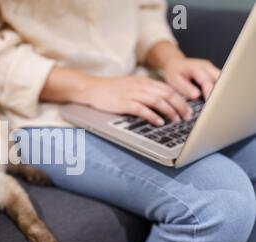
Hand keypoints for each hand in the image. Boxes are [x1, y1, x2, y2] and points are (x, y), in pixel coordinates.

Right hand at [78, 75, 192, 125]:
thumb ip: (145, 92)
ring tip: (176, 120)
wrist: (91, 88)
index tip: (188, 110)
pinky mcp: (124, 103)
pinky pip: (142, 109)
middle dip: (180, 106)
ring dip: (170, 111)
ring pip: (157, 101)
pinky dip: (153, 116)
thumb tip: (161, 103)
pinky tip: (159, 122)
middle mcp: (140, 86)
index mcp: (143, 82)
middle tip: (187, 117)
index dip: (181, 99)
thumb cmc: (110, 90)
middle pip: (167, 94)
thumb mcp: (130, 87)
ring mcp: (132, 94)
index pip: (168, 89)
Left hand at [162, 57, 220, 99]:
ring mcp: (212, 69)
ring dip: (221, 92)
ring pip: (223, 81)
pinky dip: (219, 91)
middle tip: (217, 106)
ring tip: (218, 104)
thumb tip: (196, 96)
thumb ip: (185, 88)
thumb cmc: (173, 72)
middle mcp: (207, 67)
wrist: (174, 64)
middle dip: (220, 93)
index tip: (210, 104)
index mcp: (197, 68)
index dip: (209, 94)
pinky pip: (220, 82)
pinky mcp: (213, 74)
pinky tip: (215, 100)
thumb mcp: (174, 80)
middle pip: (220, 80)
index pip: (207, 82)